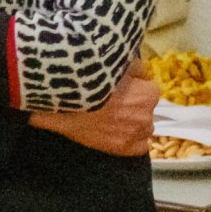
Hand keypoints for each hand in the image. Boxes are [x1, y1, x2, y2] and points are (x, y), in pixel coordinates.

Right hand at [28, 57, 158, 155]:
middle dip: (134, 106)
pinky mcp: (123, 149)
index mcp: (148, 93)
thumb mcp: (111, 63)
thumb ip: (132, 66)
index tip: (120, 87)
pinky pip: (138, 146)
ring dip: (132, 123)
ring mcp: (135, 134)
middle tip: (113, 102)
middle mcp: (146, 115)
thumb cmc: (85, 79)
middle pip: (146, 110)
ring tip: (112, 118)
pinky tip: (116, 133)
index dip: (135, 87)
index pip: (149, 89)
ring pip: (143, 128)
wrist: (61, 101)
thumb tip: (141, 71)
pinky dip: (131, 140)